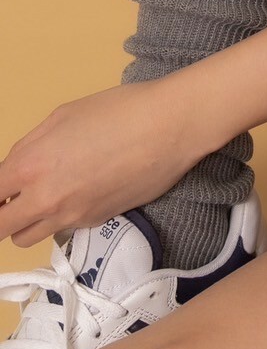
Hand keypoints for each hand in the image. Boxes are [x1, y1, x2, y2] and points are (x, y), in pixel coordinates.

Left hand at [0, 79, 202, 247]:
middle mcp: (45, 199)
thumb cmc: (119, 110)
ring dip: (25, 222)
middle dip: (1, 215)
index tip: (1, 190)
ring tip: (44, 196)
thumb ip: (30, 145)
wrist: (169, 127)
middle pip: (0, 229)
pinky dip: (60, 217)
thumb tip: (17, 168)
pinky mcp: (96, 223)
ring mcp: (71, 217)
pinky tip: (80, 191)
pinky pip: (62, 229)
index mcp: (31, 165)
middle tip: (12, 199)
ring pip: (26, 238)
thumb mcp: (63, 115)